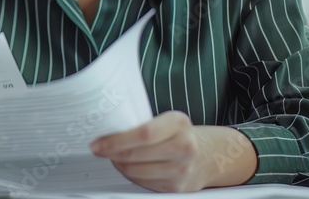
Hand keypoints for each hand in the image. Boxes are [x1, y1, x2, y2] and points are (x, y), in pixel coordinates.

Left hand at [89, 110, 256, 192]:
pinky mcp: (176, 188)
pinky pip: (143, 183)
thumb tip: (108, 132)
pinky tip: (131, 166)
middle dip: (112, 154)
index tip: (97, 144)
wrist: (211, 155)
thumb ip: (144, 123)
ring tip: (115, 156)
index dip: (116, 141)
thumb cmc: (183, 134)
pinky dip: (131, 175)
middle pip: (135, 155)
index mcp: (179, 123)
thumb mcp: (169, 120)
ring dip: (119, 165)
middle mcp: (184, 147)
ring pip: (135, 172)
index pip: (143, 134)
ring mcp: (181, 170)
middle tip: (100, 149)